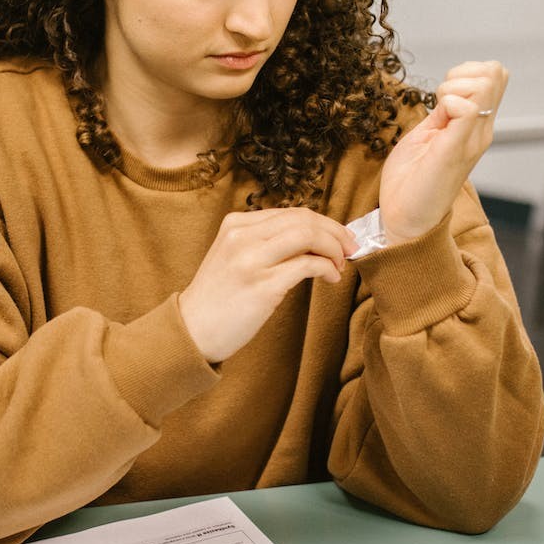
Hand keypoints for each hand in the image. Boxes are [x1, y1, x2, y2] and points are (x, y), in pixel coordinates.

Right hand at [179, 208, 357, 362]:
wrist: (192, 331)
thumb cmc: (218, 298)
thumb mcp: (233, 256)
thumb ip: (263, 242)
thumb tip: (313, 240)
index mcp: (235, 224)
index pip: (291, 212)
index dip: (323, 223)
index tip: (340, 237)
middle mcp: (242, 236)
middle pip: (304, 219)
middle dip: (335, 232)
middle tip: (351, 248)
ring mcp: (251, 260)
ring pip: (308, 236)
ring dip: (333, 248)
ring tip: (340, 264)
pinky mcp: (263, 286)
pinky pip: (308, 265)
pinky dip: (327, 268)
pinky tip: (331, 278)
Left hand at [377, 60, 508, 244]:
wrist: (405, 219)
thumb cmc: (412, 180)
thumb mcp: (429, 134)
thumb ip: (443, 114)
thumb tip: (452, 91)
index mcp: (476, 126)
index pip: (494, 75)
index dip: (466, 71)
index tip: (443, 93)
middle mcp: (482, 131)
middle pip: (494, 73)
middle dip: (461, 74)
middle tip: (440, 100)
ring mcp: (472, 140)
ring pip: (484, 83)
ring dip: (453, 86)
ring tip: (438, 111)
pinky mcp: (456, 148)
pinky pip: (465, 107)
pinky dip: (447, 102)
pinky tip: (436, 123)